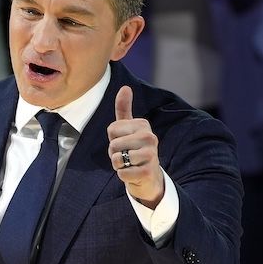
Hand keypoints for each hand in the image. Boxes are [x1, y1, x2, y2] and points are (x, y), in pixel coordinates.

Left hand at [107, 85, 163, 207]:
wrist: (148, 176)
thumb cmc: (134, 150)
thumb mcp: (128, 128)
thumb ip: (124, 109)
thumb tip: (125, 87)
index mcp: (143, 124)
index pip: (111, 129)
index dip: (113, 139)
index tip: (124, 143)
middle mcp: (150, 137)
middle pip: (113, 144)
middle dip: (114, 153)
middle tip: (126, 156)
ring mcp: (151, 154)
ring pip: (117, 158)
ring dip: (118, 165)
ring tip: (129, 164)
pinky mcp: (148, 171)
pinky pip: (123, 173)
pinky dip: (123, 176)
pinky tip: (133, 174)